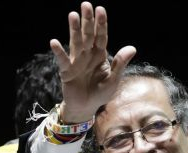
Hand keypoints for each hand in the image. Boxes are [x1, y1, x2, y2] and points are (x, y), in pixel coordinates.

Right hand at [50, 2, 135, 122]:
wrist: (86, 107)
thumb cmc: (101, 93)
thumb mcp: (114, 79)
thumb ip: (120, 63)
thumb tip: (132, 47)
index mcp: (100, 55)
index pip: (101, 36)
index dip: (101, 24)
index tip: (101, 9)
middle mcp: (87, 54)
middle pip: (88, 35)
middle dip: (88, 20)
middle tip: (86, 4)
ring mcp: (76, 61)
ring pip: (75, 42)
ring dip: (74, 29)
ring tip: (73, 15)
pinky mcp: (66, 71)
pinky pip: (62, 60)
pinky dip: (59, 52)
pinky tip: (54, 42)